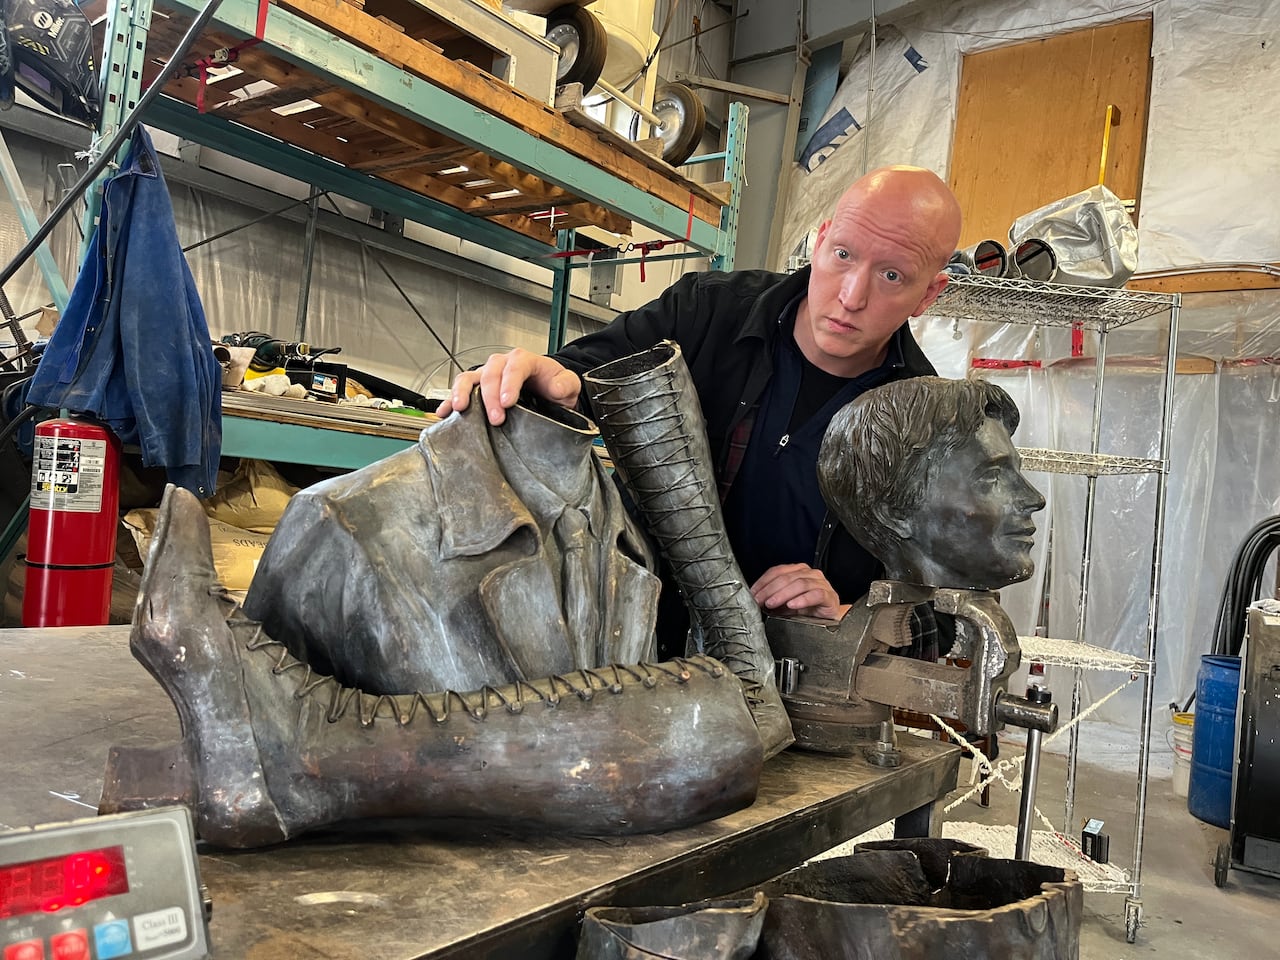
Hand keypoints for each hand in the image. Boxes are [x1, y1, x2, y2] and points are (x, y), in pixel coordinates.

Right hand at [434, 348, 581, 424]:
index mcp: (525, 360)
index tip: (508, 402)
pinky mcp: (478, 389)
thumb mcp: (568, 384)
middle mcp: (503, 364)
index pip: (515, 366)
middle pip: (491, 374)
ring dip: (463, 392)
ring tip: (460, 409)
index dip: (509, 383)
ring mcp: (488, 376)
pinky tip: (445, 412)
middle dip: (490, 396)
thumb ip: (565, 384)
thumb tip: (555, 387)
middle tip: (495, 418)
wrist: (548, 393)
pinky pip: (461, 391)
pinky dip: (450, 400)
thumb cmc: (554, 385)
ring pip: (470, 377)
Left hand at [750, 563, 848, 620]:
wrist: (827, 619)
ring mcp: (821, 583)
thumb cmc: (806, 609)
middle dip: (770, 590)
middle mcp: (809, 574)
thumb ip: (773, 598)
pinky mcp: (829, 596)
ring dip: (783, 594)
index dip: (763, 582)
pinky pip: (816, 594)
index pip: (777, 571)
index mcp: (797, 571)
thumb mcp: (785, 602)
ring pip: (799, 584)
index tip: (753, 594)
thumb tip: (756, 600)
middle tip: (760, 601)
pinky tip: (793, 605)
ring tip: (772, 603)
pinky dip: (803, 599)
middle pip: (786, 577)